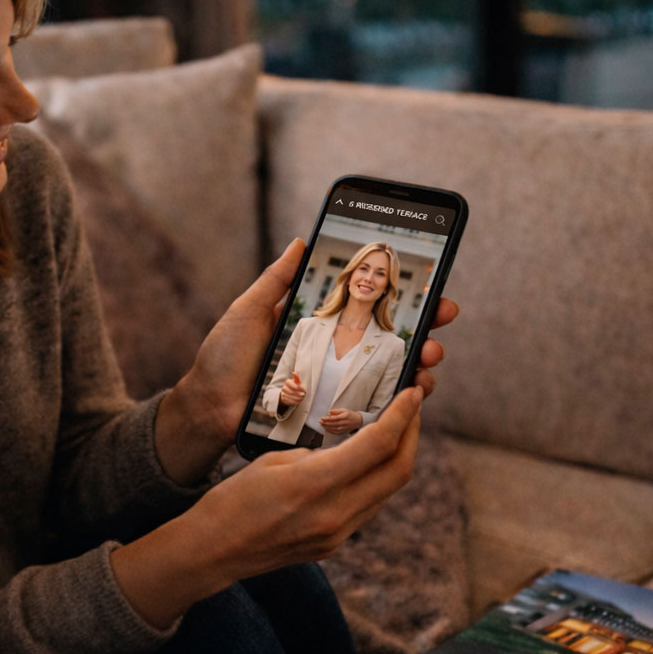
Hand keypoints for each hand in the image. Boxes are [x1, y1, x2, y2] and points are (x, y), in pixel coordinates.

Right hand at [114, 387, 421, 627]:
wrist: (214, 551)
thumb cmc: (234, 498)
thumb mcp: (274, 461)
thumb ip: (318, 454)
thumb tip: (348, 445)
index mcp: (315, 484)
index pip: (378, 444)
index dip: (402, 415)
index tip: (413, 392)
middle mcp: (335, 513)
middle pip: (398, 470)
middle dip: (412, 433)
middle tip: (412, 406)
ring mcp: (338, 534)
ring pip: (388, 490)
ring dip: (398, 457)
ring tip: (394, 429)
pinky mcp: (334, 544)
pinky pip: (370, 506)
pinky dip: (377, 478)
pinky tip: (367, 461)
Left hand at [154, 240, 457, 483]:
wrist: (209, 408)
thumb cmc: (223, 359)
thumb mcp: (249, 310)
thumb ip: (277, 280)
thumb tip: (301, 240)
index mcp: (318, 326)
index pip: (368, 307)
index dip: (401, 297)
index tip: (430, 285)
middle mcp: (333, 354)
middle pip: (392, 337)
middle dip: (427, 325)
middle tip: (443, 315)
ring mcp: (336, 384)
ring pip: (393, 371)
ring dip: (422, 361)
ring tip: (430, 355)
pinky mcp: (333, 413)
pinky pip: (377, 406)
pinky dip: (402, 397)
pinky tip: (414, 389)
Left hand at [318, 408, 361, 434]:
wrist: (357, 421)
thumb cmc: (350, 414)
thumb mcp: (344, 410)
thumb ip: (336, 411)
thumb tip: (329, 412)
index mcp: (345, 416)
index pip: (335, 418)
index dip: (328, 418)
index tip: (322, 418)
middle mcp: (345, 423)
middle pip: (333, 424)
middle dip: (326, 423)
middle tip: (320, 421)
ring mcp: (344, 428)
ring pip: (334, 428)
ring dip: (327, 427)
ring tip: (322, 424)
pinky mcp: (343, 432)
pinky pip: (335, 432)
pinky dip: (330, 431)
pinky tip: (326, 428)